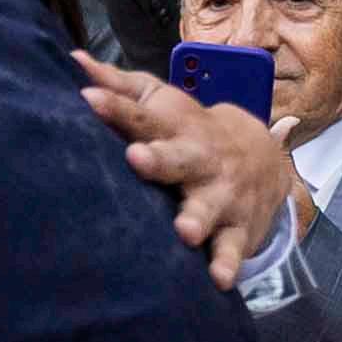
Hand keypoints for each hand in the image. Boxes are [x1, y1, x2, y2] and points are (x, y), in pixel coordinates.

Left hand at [77, 55, 298, 290]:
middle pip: (179, 158)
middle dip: (159, 159)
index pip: (143, 116)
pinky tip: (217, 280)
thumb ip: (120, 87)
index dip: (116, 107)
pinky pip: (232, 248)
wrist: (267, 158)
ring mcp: (222, 194)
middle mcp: (200, 161)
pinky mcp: (237, 227)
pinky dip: (226, 263)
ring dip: (197, 218)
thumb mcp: (163, 105)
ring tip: (186, 231)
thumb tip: (73, 61)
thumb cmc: (191, 133)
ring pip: (209, 206)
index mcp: (177, 131)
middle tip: (137, 159)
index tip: (89, 98)